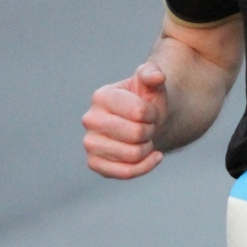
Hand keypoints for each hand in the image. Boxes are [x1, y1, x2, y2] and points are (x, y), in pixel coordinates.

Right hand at [82, 63, 166, 178]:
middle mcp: (89, 119)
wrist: (144, 123)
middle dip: (150, 132)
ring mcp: (90, 143)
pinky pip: (125, 173)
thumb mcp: (152, 84)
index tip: (150, 112)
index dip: (152, 114)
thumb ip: (153, 73)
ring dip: (147, 149)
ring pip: (131, 155)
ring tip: (146, 139)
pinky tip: (154, 156)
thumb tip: (156, 76)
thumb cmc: (146, 101)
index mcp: (101, 96)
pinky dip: (145, 166)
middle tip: (148, 127)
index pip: (138, 112)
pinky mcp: (94, 164)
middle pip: (135, 134)